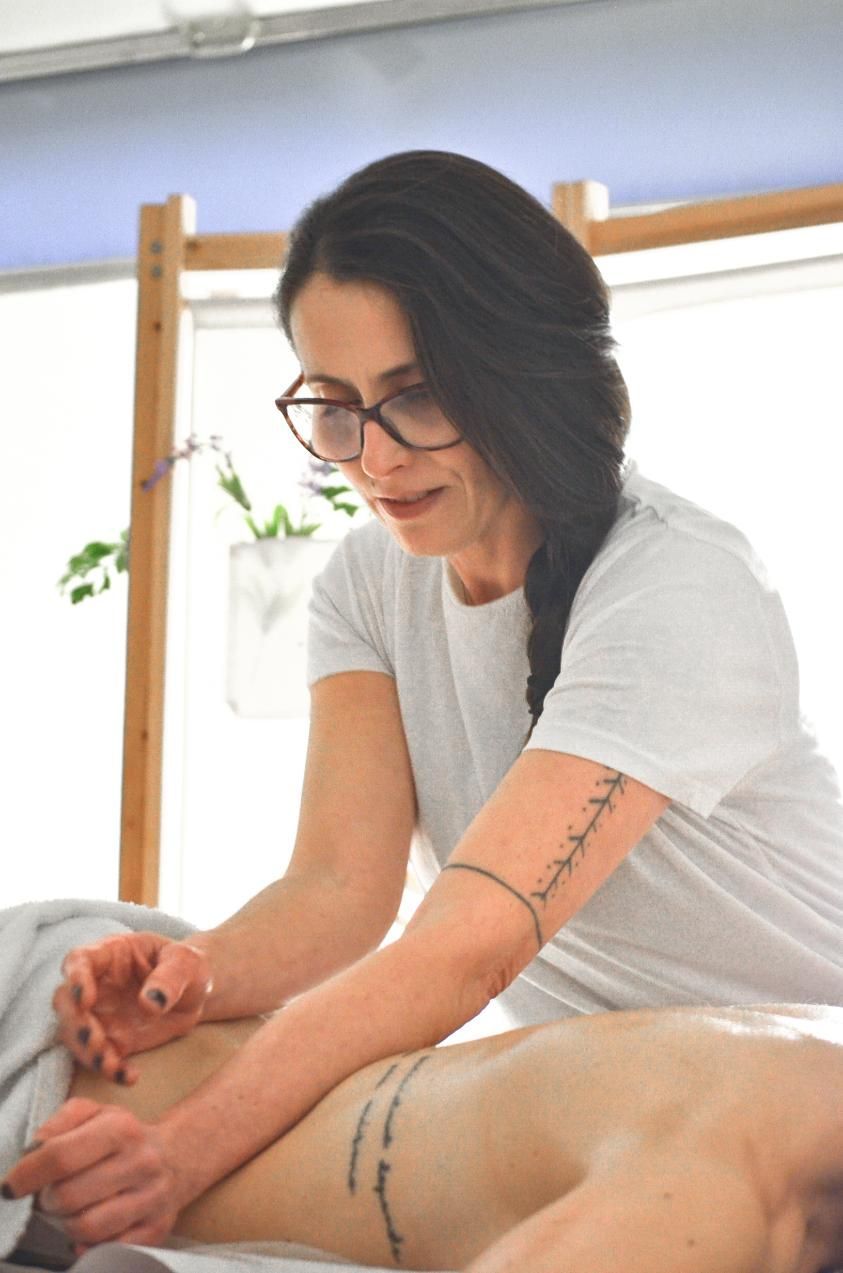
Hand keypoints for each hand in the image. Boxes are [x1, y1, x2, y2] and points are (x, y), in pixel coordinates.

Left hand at [1, 1098, 184, 1249]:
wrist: (176, 1155)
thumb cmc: (122, 1136)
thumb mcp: (94, 1113)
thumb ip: (60, 1122)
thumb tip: (34, 1150)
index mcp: (122, 1128)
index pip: (60, 1156)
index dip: (27, 1174)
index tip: (11, 1185)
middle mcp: (141, 1162)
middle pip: (68, 1197)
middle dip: (47, 1200)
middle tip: (50, 1194)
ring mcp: (152, 1198)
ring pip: (86, 1228)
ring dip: (65, 1223)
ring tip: (69, 1209)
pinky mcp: (157, 1228)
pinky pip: (107, 1248)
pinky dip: (88, 1243)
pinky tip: (89, 1226)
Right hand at [54, 933, 212, 1083]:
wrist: (197, 992)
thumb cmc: (188, 966)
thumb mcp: (188, 963)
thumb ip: (170, 977)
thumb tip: (150, 1003)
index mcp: (112, 954)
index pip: (80, 960)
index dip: (76, 978)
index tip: (85, 999)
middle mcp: (98, 983)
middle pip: (66, 1001)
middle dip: (75, 1023)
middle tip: (96, 1040)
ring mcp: (101, 1013)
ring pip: (75, 1034)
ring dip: (86, 1052)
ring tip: (111, 1066)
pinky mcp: (112, 1040)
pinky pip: (100, 1057)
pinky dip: (110, 1070)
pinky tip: (130, 1077)